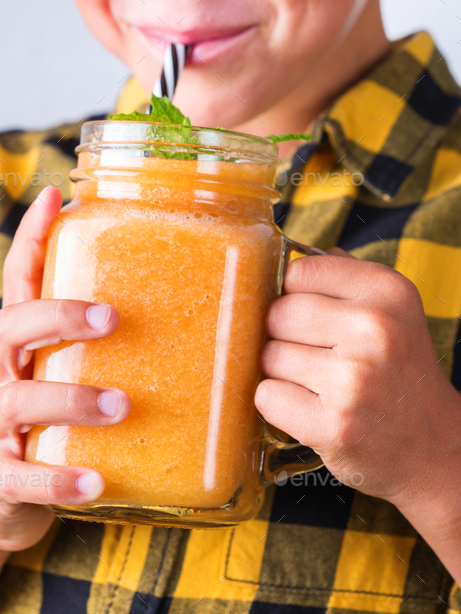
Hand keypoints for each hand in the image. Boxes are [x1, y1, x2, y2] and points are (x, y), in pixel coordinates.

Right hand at [0, 186, 129, 551]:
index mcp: (19, 342)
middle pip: (13, 326)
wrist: (1, 500)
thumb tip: (193, 308)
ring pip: (19, 400)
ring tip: (121, 405)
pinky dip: (57, 482)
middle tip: (112, 318)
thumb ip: (106, 345)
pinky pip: (21, 478)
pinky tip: (95, 483)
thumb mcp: (68, 373)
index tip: (54, 196)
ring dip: (71, 400)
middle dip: (60, 315)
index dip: (31, 236)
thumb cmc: (53, 423)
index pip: (18, 278)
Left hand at [255, 251, 460, 507]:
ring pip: (269, 356)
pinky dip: (278, 405)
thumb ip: (342, 278)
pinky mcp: (335, 425)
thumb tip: (288, 252)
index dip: (293, 296)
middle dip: (284, 336)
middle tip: (316, 357)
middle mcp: (375, 329)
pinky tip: (310, 409)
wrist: (436, 449)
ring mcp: (355, 380)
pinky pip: (267, 396)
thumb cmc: (399, 372)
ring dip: (281, 373)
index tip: (311, 317)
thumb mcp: (390, 310)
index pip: (298, 272)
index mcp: (387, 291)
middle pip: (278, 313)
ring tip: (318, 385)